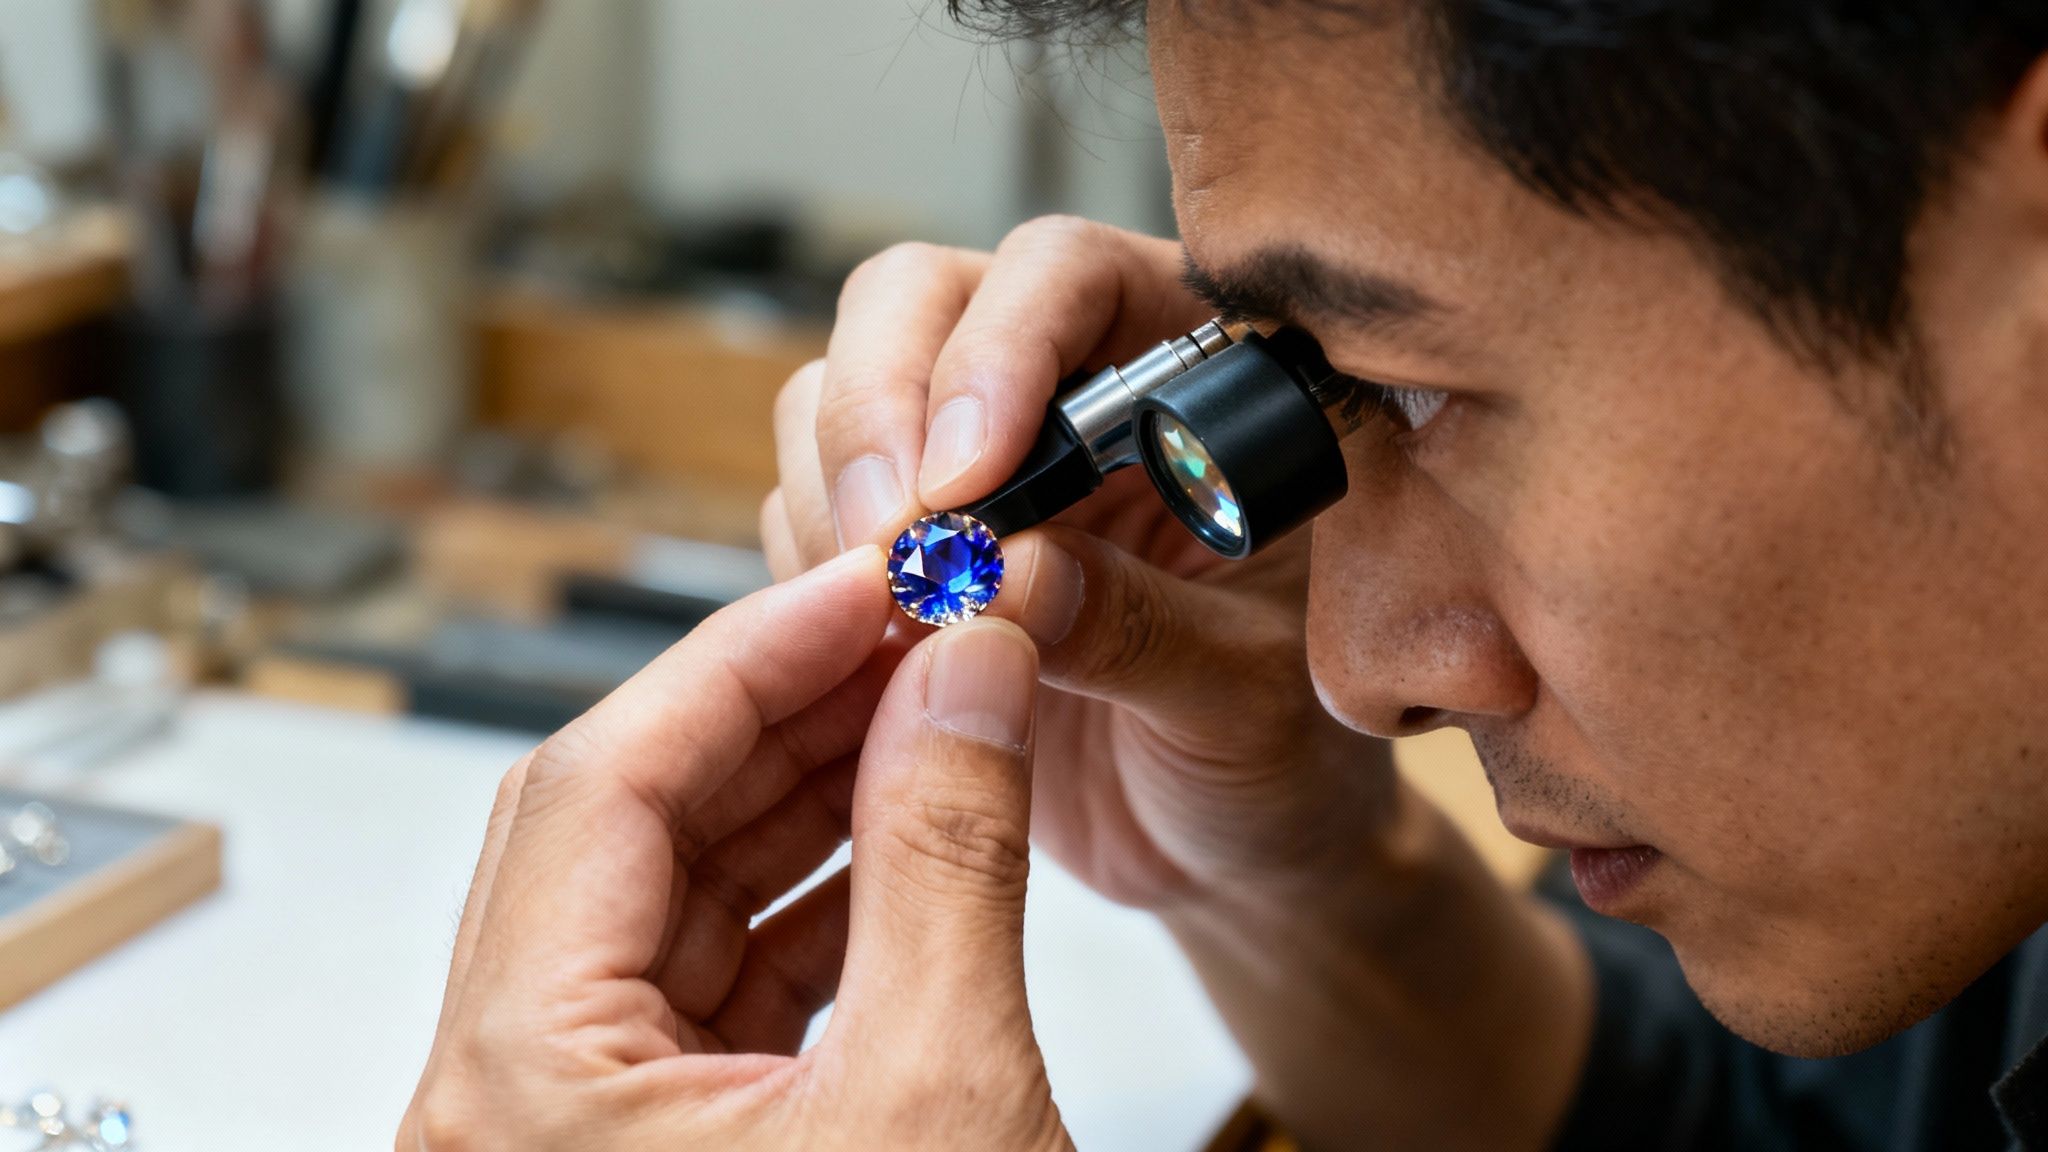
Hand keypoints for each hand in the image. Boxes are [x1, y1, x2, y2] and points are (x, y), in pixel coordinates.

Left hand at [398, 549, 1070, 1151]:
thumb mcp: (944, 1092)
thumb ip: (948, 862)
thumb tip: (967, 676)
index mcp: (521, 1089)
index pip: (598, 787)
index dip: (745, 658)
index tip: (859, 583)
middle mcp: (514, 1100)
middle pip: (624, 823)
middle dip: (783, 710)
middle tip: (907, 628)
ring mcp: (577, 1121)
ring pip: (674, 890)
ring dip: (808, 792)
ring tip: (927, 707)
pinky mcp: (657, 1143)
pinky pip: (714, 970)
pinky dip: (816, 894)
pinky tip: (908, 827)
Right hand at [764, 217, 1396, 910]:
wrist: (1231, 852)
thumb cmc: (1282, 753)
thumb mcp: (1243, 697)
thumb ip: (1140, 629)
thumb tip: (1007, 576)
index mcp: (1188, 366)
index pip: (1065, 274)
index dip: (997, 352)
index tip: (962, 484)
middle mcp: (1067, 380)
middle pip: (915, 302)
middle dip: (877, 414)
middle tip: (881, 547)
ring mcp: (972, 460)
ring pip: (837, 397)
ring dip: (833, 500)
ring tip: (887, 619)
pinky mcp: (904, 546)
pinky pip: (808, 514)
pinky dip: (809, 577)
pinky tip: (868, 656)